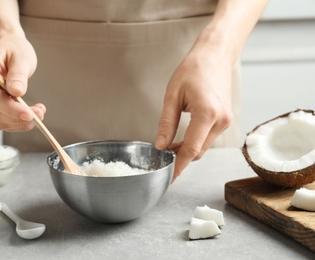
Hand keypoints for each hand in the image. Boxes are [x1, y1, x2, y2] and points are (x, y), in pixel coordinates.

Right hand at [0, 33, 45, 131]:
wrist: (9, 46)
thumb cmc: (14, 48)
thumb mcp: (20, 57)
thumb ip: (18, 75)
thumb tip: (17, 92)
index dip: (11, 109)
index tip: (30, 115)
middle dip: (18, 117)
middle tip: (40, 114)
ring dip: (19, 122)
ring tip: (39, 113)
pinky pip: (1, 118)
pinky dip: (17, 121)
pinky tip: (31, 114)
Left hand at [155, 43, 232, 181]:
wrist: (215, 56)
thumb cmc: (193, 70)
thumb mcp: (173, 95)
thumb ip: (167, 123)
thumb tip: (160, 146)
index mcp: (207, 114)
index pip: (191, 149)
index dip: (179, 166)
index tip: (170, 178)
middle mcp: (221, 121)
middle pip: (198, 151)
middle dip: (180, 157)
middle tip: (163, 154)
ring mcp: (226, 121)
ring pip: (204, 147)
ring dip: (188, 149)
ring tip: (170, 144)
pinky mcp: (226, 120)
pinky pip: (209, 138)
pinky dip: (196, 141)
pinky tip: (183, 137)